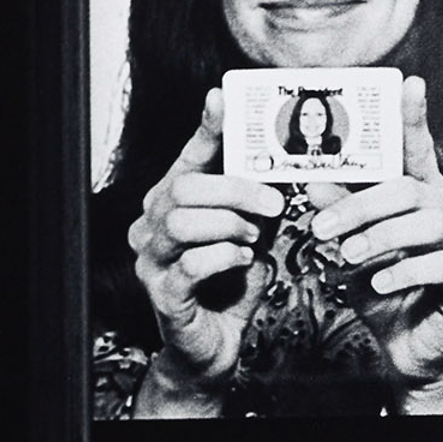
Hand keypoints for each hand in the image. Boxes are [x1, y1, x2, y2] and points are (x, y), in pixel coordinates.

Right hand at [129, 88, 283, 395]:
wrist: (215, 344)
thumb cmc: (233, 282)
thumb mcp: (255, 232)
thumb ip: (262, 199)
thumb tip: (290, 160)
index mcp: (176, 200)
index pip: (190, 155)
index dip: (207, 127)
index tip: (223, 97)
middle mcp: (153, 223)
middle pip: (184, 185)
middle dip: (236, 189)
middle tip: (274, 204)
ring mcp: (152, 259)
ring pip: (183, 221)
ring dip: (231, 226)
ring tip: (255, 239)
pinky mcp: (162, 294)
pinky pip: (190, 265)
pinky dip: (224, 258)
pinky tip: (244, 261)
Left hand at [307, 75, 442, 409]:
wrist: (407, 347)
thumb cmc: (380, 287)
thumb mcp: (349, 247)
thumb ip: (338, 212)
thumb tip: (310, 179)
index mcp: (420, 196)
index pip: (418, 150)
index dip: (414, 119)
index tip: (409, 83)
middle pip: (411, 190)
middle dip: (360, 206)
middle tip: (319, 229)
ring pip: (429, 224)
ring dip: (379, 239)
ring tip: (344, 258)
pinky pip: (442, 266)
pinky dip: (403, 272)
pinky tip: (376, 285)